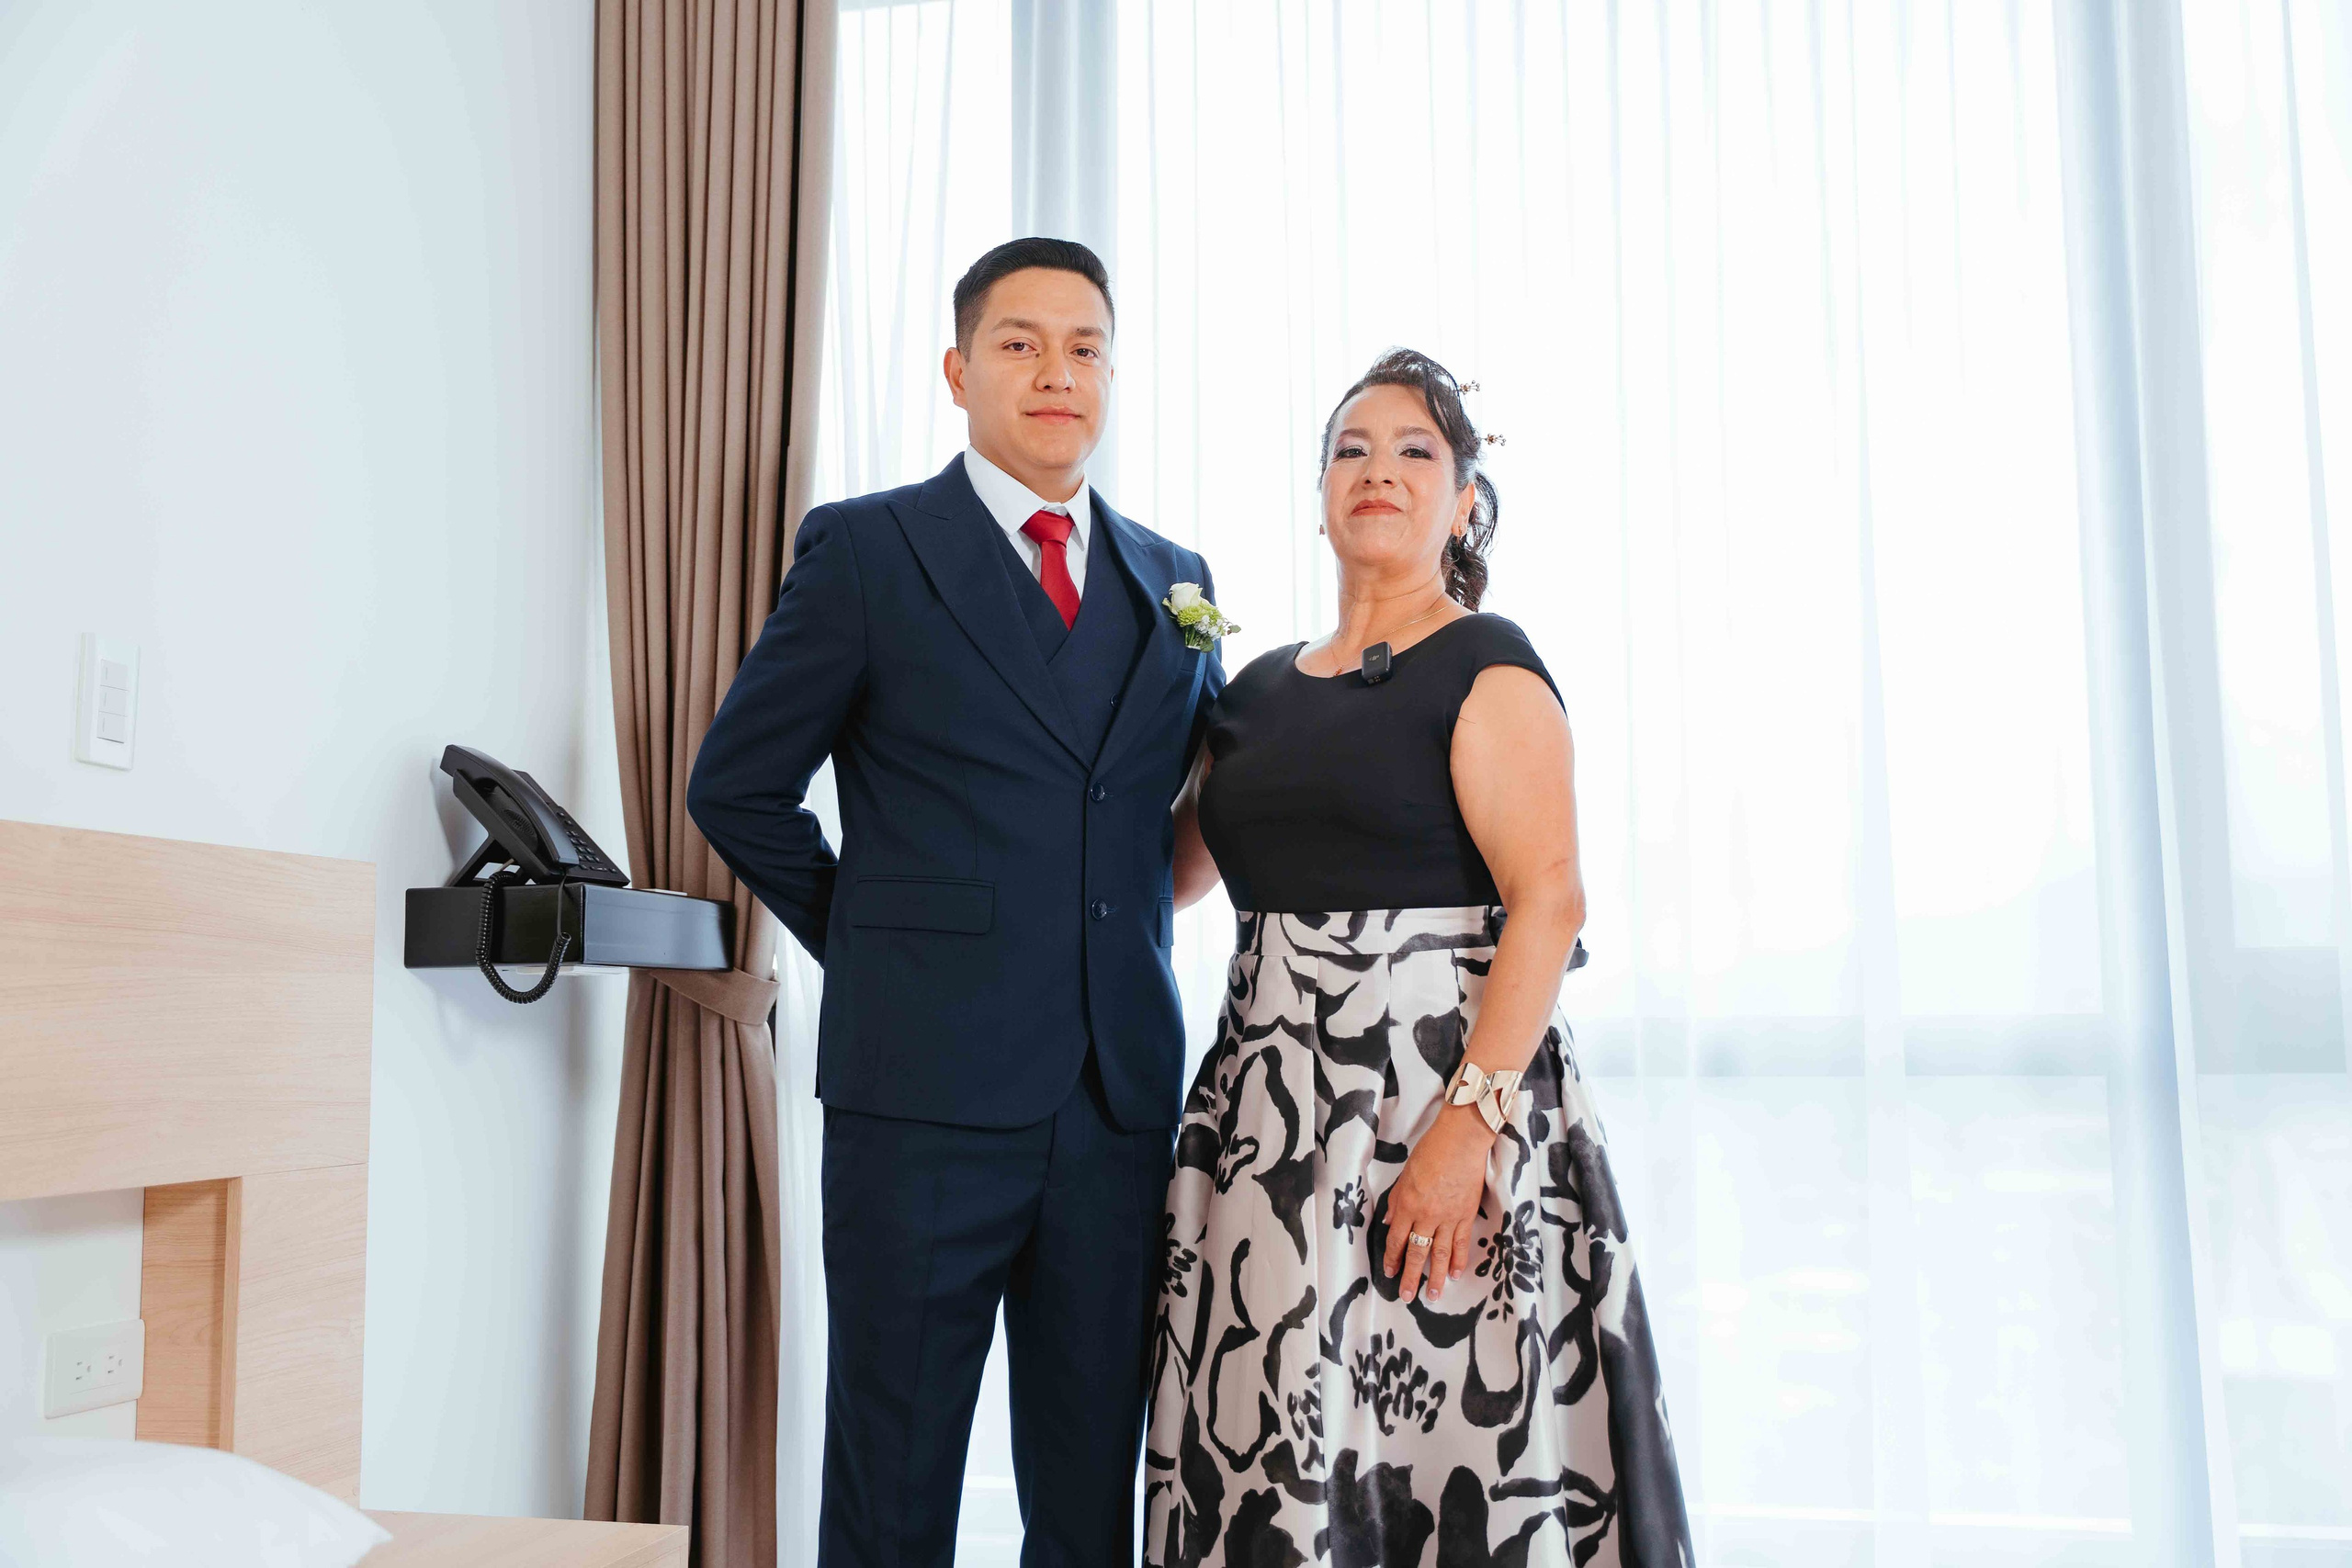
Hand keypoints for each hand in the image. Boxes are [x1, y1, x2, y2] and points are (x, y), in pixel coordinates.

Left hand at [1382, 1105, 1493, 1302]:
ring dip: (1434, 1277)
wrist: (1461, 1141)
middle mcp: (1427, 1216)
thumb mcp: (1405, 1175)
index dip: (1392, 1258)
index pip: (1397, 1239)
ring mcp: (1449, 1218)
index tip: (1389, 1272)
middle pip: (1417, 1253)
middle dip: (1410, 1277)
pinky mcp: (1466, 1215)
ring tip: (1432, 1295)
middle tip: (1406, 1296)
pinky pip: (1461, 1243)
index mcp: (1408, 1205)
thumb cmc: (1431, 1152)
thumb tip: (1391, 1223)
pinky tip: (1454, 1274)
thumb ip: (1397, 1201)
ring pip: (1440, 1254)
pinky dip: (1458, 1261)